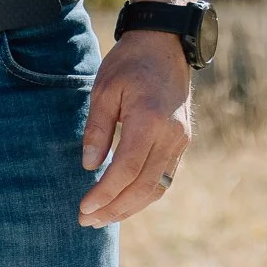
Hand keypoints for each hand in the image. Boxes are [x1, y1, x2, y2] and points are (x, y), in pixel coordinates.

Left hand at [79, 31, 192, 225]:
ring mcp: (181, 140)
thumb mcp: (104, 90)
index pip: (126, 169)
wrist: (165, 45)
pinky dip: (145, 195)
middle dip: (114, 208)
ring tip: (102, 219)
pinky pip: (165, 178)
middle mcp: (171, 135)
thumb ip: (96, 130)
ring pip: (157, 187)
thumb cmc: (129, 64)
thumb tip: (89, 166)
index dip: (104, 193)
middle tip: (87, 221)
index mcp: (150, 120)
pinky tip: (124, 203)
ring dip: (130, 207)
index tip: (83, 208)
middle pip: (143, 185)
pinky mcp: (183, 142)